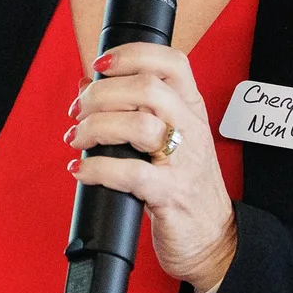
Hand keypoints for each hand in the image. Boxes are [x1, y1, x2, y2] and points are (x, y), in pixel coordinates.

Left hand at [70, 43, 238, 292]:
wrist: (215, 238)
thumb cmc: (185, 186)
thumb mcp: (172, 138)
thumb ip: (136, 110)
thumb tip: (88, 87)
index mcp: (192, 110)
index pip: (172, 61)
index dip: (132, 54)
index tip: (100, 65)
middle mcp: (191, 129)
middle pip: (146, 88)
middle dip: (100, 94)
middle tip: (78, 111)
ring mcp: (183, 162)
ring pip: (139, 124)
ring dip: (96, 127)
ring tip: (78, 139)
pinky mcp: (170, 195)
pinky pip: (130, 174)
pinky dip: (97, 169)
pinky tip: (81, 170)